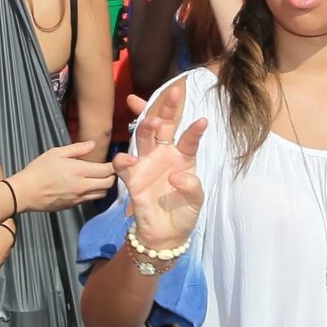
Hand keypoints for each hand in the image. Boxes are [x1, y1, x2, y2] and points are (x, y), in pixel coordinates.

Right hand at [5, 141, 117, 213]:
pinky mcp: (74, 206)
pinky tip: (85, 186)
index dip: (114, 165)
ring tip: (96, 178)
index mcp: (80, 171)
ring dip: (103, 186)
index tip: (114, 161)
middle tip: (106, 170)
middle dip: (111, 176)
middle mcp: (83, 186)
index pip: (107, 170)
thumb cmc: (39, 170)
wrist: (26, 192)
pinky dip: (93, 192)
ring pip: (102, 193)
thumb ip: (77, 149)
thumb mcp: (56, 153)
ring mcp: (79, 198)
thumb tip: (93, 144)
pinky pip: (90, 199)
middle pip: (108, 183)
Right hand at [113, 94, 207, 246]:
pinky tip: (131, 160)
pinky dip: (124, 159)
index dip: (194, 129)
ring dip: (146, 126)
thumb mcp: (196, 200)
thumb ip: (191, 186)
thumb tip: (176, 175)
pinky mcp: (132, 178)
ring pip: (144, 138)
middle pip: (164, 127)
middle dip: (168, 108)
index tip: (203, 120)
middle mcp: (164, 155)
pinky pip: (123, 164)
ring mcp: (146, 164)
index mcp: (183, 157)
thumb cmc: (184, 212)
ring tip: (153, 121)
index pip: (188, 138)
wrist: (167, 234)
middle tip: (174, 92)